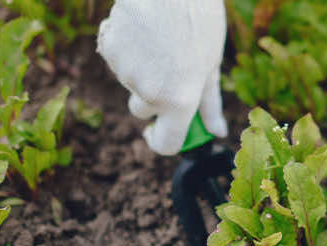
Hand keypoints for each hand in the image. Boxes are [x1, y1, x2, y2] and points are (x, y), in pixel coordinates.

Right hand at [97, 0, 227, 154]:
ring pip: (130, 82)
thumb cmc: (199, 21)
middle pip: (143, 111)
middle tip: (170, 65)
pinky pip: (116, 59)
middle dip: (153, 97)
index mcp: (181, 100)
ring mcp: (126, 72)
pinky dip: (126, 49)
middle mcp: (151, 93)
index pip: (166, 144)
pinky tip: (142, 30)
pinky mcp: (109, 50)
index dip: (162, 141)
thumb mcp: (211, 65)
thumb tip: (216, 131)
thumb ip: (209, 102)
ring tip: (160, 40)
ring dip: (141, 68)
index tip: (160, 131)